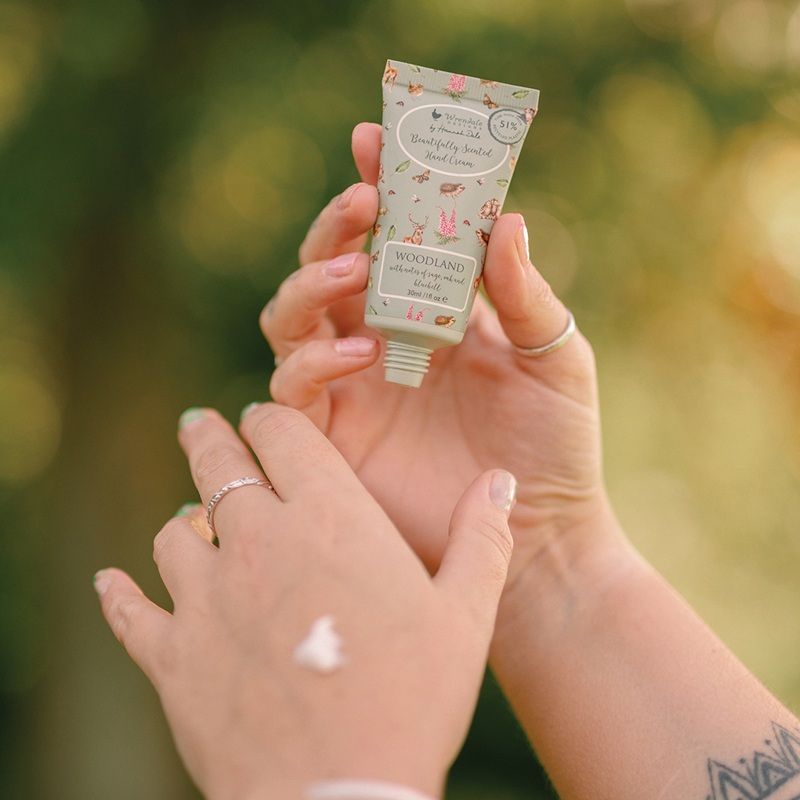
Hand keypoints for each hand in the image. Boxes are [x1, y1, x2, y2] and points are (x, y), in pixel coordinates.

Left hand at [93, 403, 514, 798]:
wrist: (340, 798)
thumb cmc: (412, 701)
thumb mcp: (466, 616)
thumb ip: (482, 537)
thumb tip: (500, 481)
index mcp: (331, 520)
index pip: (283, 433)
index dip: (270, 419)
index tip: (264, 418)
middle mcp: (259, 541)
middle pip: (217, 465)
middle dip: (208, 438)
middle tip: (200, 424)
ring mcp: (207, 598)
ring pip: (174, 532)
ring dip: (183, 520)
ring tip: (189, 518)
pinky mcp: (173, 657)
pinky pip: (131, 611)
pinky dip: (120, 594)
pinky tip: (110, 581)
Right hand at [262, 122, 610, 584]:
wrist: (540, 533)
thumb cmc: (554, 444)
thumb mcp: (554, 357)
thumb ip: (525, 294)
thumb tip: (505, 217)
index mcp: (432, 314)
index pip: (392, 240)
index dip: (379, 187)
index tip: (372, 138)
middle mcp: (380, 343)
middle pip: (326, 268)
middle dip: (333, 227)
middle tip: (363, 202)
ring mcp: (349, 389)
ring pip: (289, 319)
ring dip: (311, 285)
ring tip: (355, 274)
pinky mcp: (329, 440)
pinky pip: (291, 388)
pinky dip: (313, 363)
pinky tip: (360, 356)